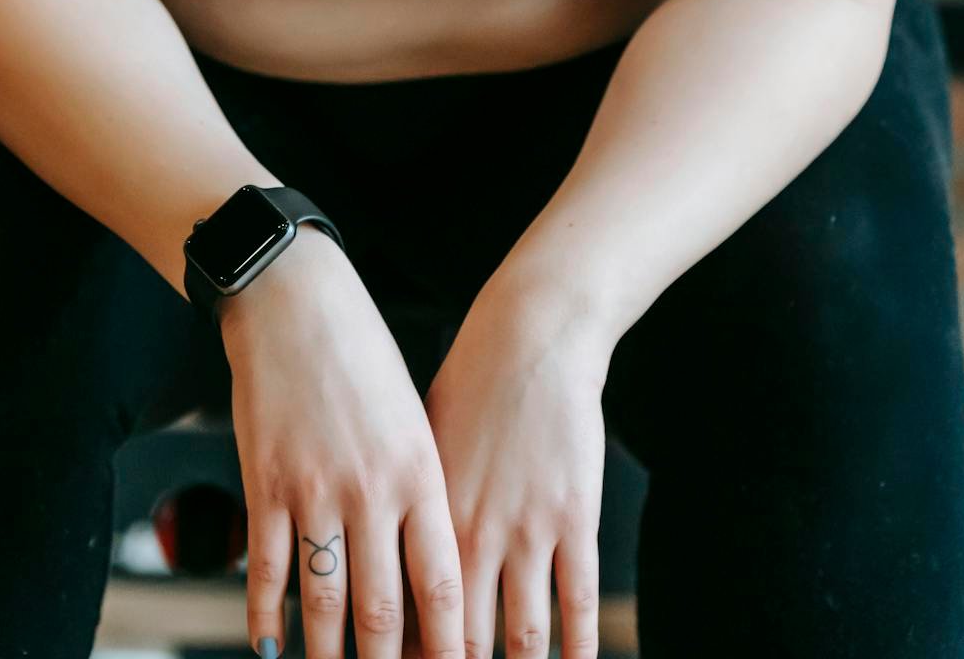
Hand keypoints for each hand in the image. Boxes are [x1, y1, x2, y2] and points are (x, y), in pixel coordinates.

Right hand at [220, 228, 465, 658]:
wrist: (296, 299)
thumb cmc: (364, 356)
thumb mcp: (412, 419)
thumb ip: (421, 493)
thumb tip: (427, 573)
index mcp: (420, 471)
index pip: (442, 584)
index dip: (449, 647)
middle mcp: (371, 488)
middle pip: (383, 613)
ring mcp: (314, 488)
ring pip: (325, 604)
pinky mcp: (264, 481)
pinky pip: (267, 570)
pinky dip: (267, 618)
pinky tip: (272, 647)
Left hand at [421, 280, 612, 658]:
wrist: (532, 336)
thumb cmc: (470, 383)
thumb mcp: (419, 443)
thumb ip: (409, 507)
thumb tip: (383, 560)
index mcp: (427, 514)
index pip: (411, 613)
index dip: (411, 655)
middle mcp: (474, 531)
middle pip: (463, 640)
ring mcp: (529, 527)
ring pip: (524, 636)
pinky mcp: (576, 517)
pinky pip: (580, 602)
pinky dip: (578, 647)